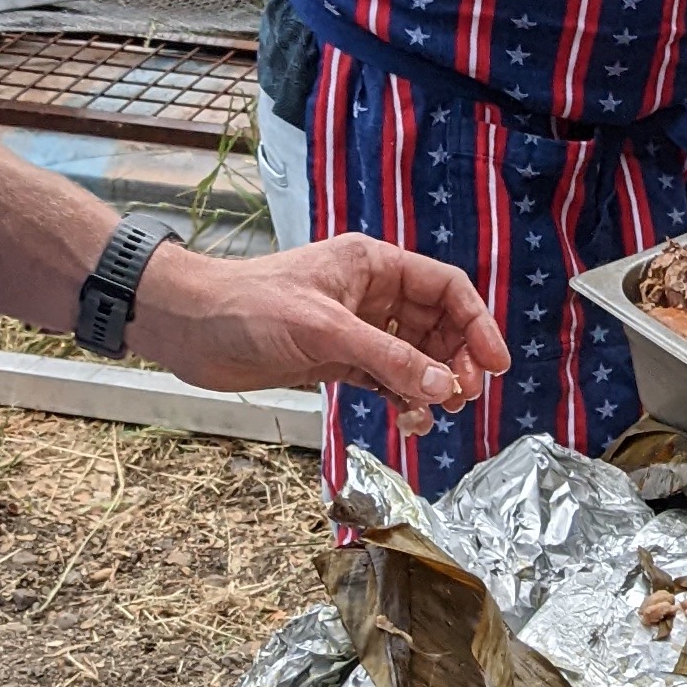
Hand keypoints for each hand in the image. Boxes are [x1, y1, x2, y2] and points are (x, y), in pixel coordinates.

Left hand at [129, 236, 506, 440]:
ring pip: (417, 358)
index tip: (495, 366)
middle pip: (439, 327)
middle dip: (456, 363)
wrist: (190, 328)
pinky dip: (405, 401)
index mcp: (373, 265)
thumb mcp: (326, 332)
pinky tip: (408, 421)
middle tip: (461, 398)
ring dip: (432, 387)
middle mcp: (370, 294)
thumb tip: (445, 386)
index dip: (476, 325)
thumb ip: (390, 359)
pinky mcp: (339, 359)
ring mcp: (356, 328)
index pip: (445, 289)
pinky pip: (389, 380)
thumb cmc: (248, 308)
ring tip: (433, 414)